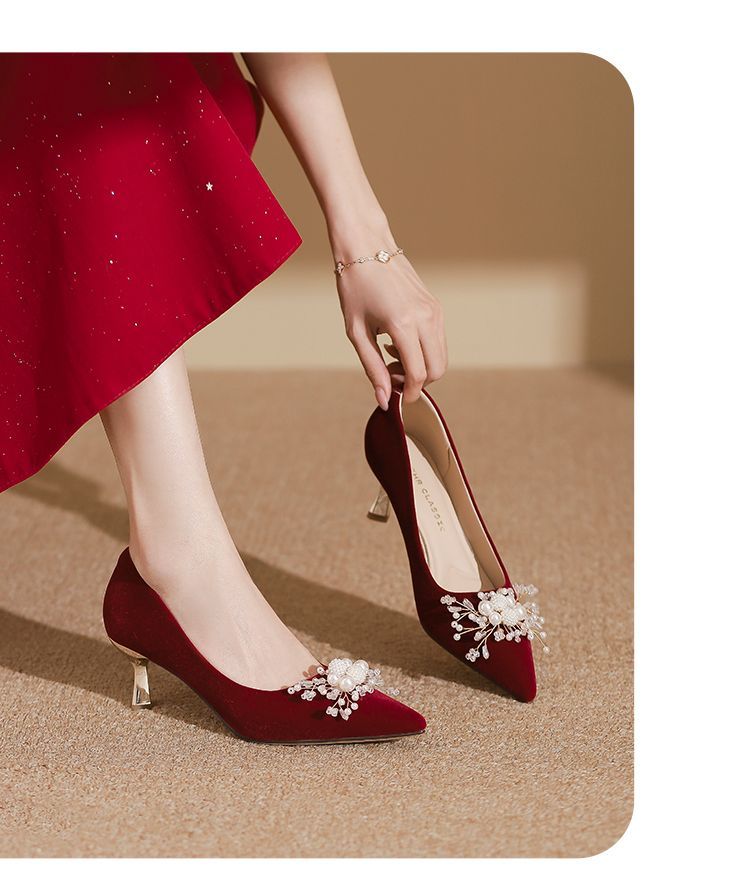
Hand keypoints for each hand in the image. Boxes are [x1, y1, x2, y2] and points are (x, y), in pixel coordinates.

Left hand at [336, 252, 447, 409]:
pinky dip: (424, 352)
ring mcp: (434, 311)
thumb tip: (384, 400)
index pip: (419, 374)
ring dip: (421, 368)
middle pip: (438, 370)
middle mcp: (425, 318)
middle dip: (418, 383)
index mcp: (403, 324)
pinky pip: (438, 341)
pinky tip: (397, 343)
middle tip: (391, 377)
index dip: (410, 393)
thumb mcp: (356, 332)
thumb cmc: (355, 286)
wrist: (366, 246)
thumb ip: (372, 368)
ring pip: (441, 357)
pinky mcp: (435, 307)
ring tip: (390, 358)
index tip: (396, 399)